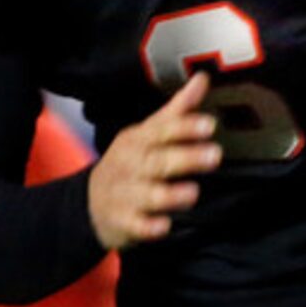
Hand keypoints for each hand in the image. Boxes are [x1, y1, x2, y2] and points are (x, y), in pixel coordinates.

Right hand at [88, 73, 221, 250]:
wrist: (90, 203)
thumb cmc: (129, 162)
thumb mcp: (147, 133)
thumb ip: (177, 110)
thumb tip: (202, 79)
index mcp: (138, 140)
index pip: (162, 130)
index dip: (185, 127)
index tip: (209, 125)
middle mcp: (131, 165)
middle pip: (158, 161)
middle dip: (185, 158)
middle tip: (215, 156)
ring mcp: (125, 195)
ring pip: (148, 194)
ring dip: (169, 194)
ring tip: (193, 192)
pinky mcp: (124, 222)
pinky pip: (136, 226)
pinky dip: (148, 227)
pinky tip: (164, 226)